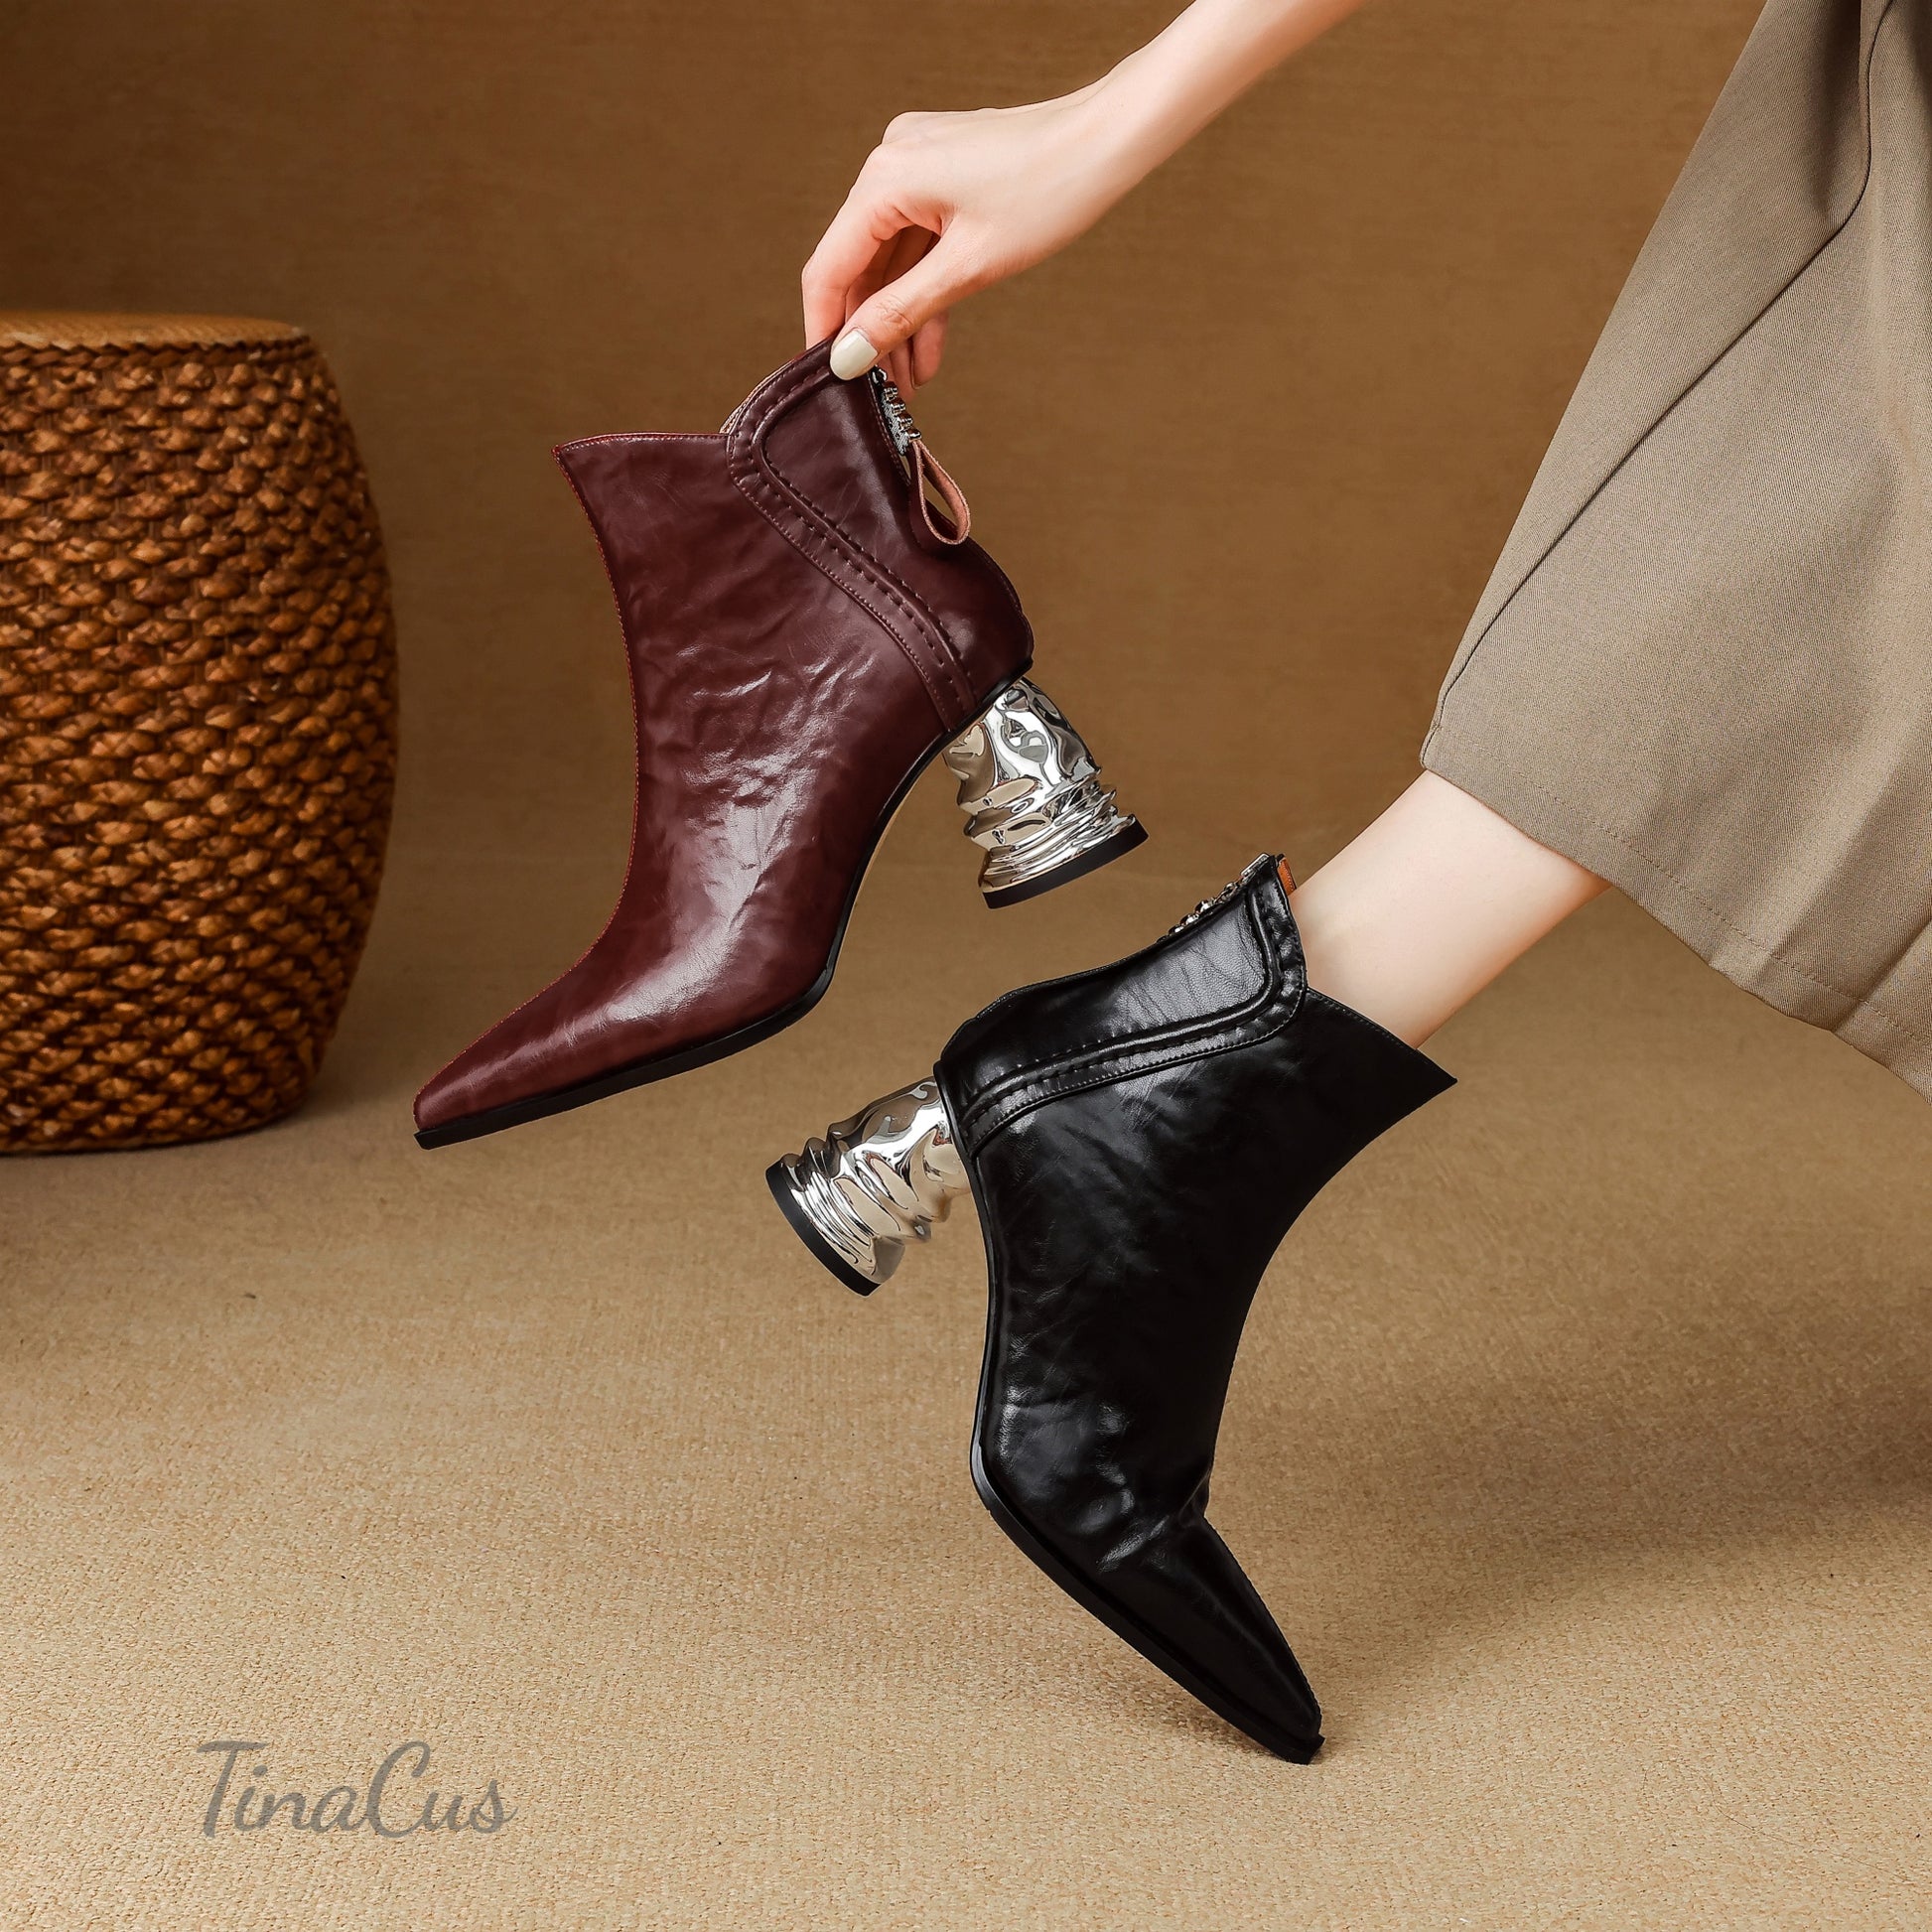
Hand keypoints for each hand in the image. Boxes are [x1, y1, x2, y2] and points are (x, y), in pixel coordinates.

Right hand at [801, 86, 1137, 392]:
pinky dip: (924, 291)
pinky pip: (918, 242)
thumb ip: (901, 313)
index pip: (830, 268)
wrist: (1112, 140)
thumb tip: (849, 357)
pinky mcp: (943, 174)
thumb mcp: (969, 268)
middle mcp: (891, 163)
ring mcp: (917, 165)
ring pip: (891, 261)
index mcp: (886, 178)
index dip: (824, 330)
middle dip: (870, 332)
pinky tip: (930, 347)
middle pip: (859, 266)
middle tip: (881, 395)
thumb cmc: (1050, 193)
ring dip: (899, 321)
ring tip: (910, 383)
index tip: (826, 382)